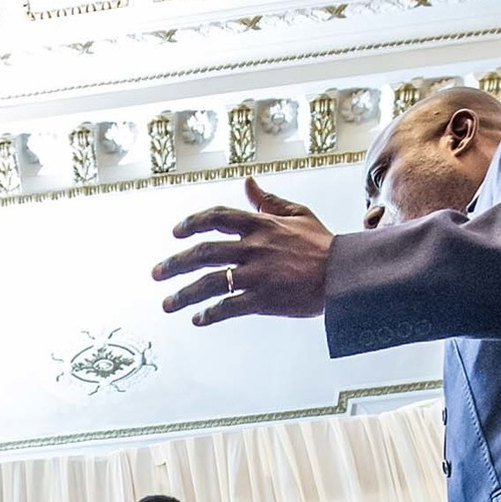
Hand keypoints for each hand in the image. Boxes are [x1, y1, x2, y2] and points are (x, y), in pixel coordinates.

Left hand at [153, 177, 334, 326]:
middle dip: (175, 263)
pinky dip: (210, 314)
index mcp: (260, 225)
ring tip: (167, 304)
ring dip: (184, 294)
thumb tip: (248, 182)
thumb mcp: (297, 213)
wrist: (344, 274)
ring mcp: (257, 274)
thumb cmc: (322, 243)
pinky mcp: (263, 299)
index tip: (176, 233)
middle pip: (203, 252)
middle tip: (156, 273)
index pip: (217, 217)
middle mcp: (253, 248)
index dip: (192, 223)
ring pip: (210, 283)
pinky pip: (229, 307)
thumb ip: (268, 200)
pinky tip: (198, 319)